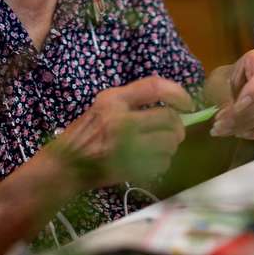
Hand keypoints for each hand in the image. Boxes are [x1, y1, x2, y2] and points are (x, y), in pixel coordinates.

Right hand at [50, 75, 190, 184]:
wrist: (65, 166)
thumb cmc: (85, 134)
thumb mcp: (103, 107)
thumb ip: (132, 102)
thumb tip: (173, 105)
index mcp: (113, 99)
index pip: (155, 87)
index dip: (178, 94)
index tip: (187, 104)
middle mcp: (119, 119)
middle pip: (168, 118)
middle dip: (178, 128)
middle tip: (176, 133)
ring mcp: (124, 145)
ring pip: (168, 143)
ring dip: (170, 148)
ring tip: (160, 149)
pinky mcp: (128, 167)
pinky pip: (161, 163)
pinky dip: (162, 163)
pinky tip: (151, 162)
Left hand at [210, 49, 253, 139]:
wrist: (233, 84)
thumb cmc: (226, 78)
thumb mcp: (220, 79)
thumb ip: (224, 93)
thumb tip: (227, 112)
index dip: (249, 95)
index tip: (233, 109)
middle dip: (242, 115)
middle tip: (219, 124)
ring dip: (244, 126)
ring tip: (222, 130)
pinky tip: (240, 133)